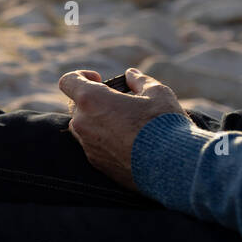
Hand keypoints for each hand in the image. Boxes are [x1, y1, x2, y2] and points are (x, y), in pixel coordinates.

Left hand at [57, 66, 189, 191]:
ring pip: (84, 128)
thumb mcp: (157, 92)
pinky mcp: (97, 165)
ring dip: (98, 121)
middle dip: (94, 101)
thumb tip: (131, 75)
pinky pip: (94, 147)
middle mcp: (82, 123)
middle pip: (76, 106)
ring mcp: (88, 146)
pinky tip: (130, 142)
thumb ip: (139, 81)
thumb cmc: (163, 124)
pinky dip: (105, 141)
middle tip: (120, 103)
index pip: (68, 81)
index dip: (80, 76)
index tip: (98, 79)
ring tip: (126, 123)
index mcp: (91, 100)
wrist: (172, 166)